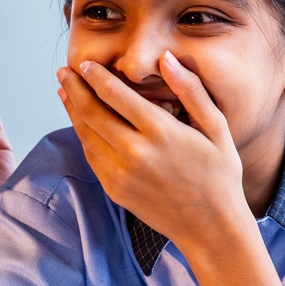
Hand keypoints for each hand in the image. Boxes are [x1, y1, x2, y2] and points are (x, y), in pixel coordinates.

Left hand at [56, 51, 251, 256]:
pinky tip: (81, 122)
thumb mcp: (217, 128)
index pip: (116, 95)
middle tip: (64, 72)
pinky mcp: (115, 190)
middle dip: (75, 89)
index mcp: (161, 132)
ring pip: (87, 135)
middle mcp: (136, 152)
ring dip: (73, 111)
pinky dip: (83, 136)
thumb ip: (191, 90)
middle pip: (92, 113)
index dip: (95, 77)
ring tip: (65, 91)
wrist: (211, 227)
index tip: (84, 63)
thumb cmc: (219, 174)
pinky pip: (92, 157)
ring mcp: (121, 174)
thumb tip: (166, 58)